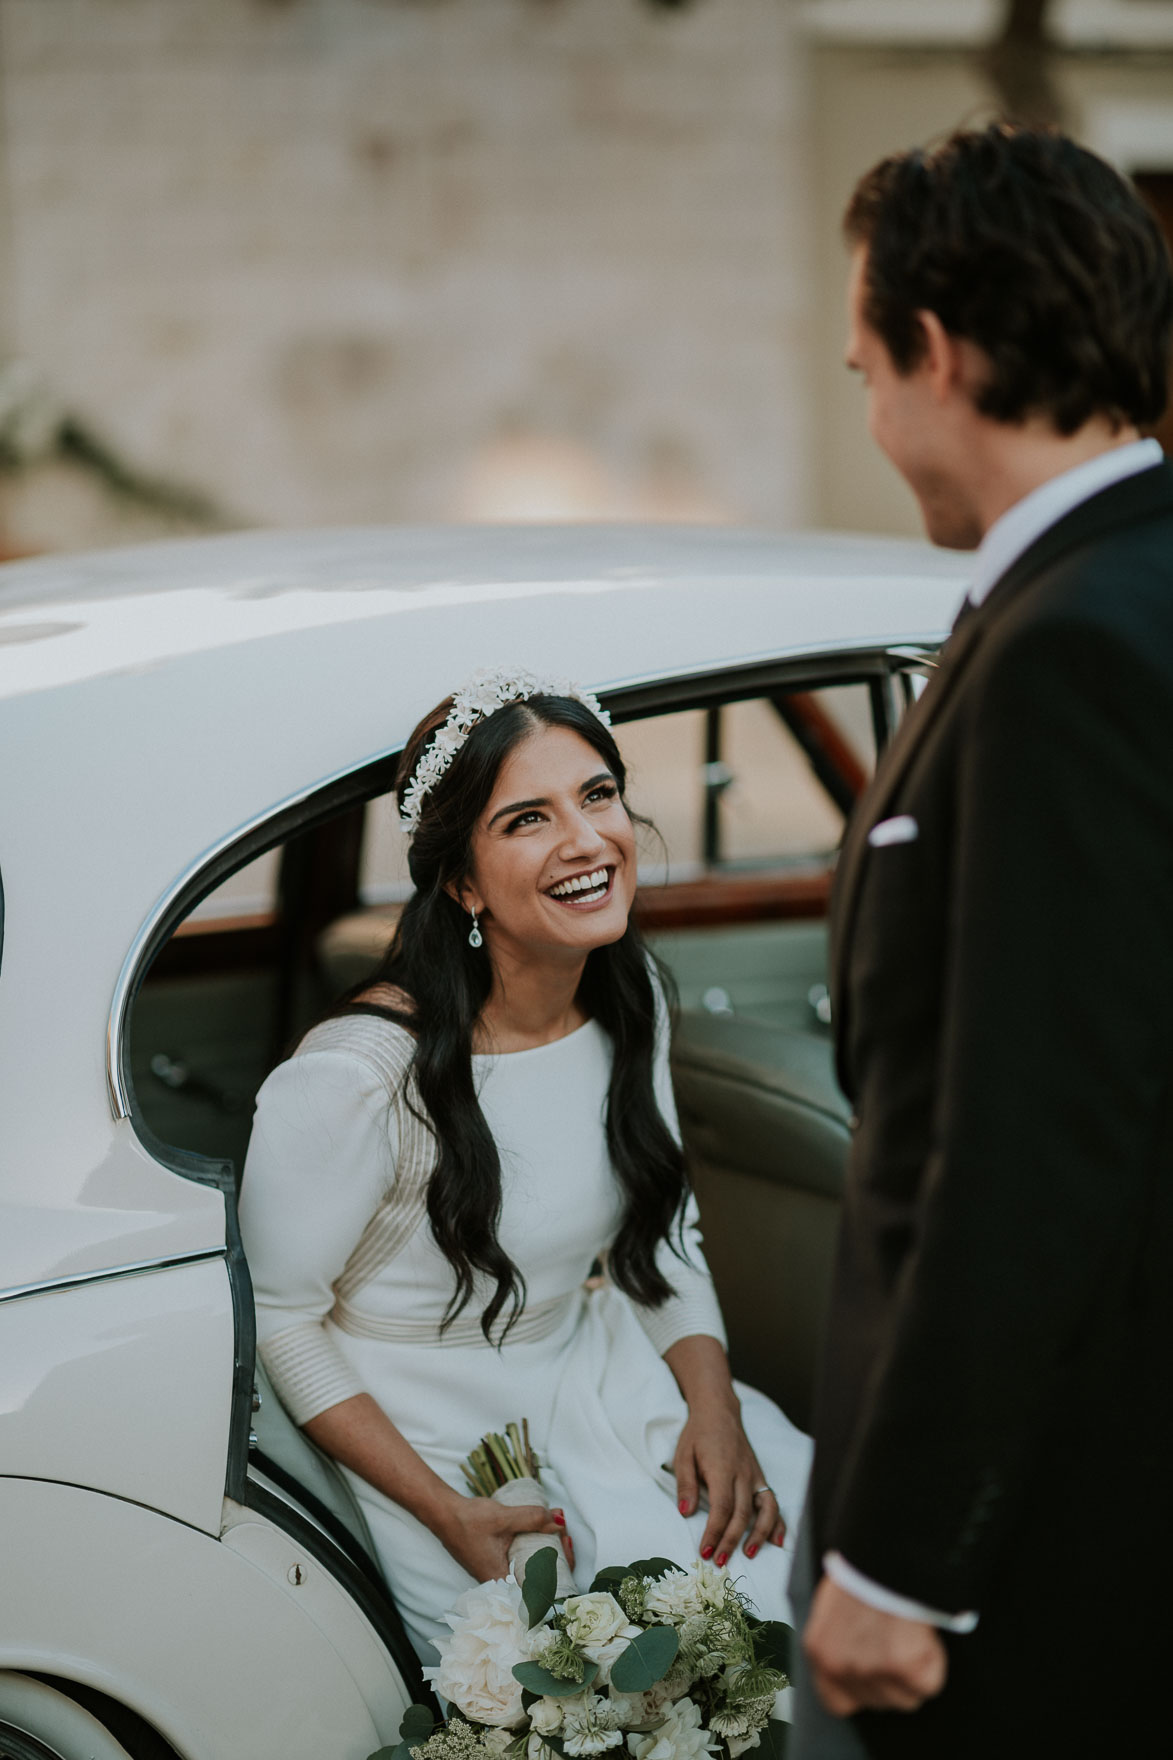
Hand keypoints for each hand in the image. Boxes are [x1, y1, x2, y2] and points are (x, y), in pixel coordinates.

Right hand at [428, 1490, 574, 1583]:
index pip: (539, 1593)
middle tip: (565, 1536)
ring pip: (530, 1571)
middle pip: (538, 1582)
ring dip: (546, 1554)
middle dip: (558, 1560)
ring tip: (557, 1532)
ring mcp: (496, 1575)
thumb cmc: (469, 1520)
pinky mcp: (494, 1564)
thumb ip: (532, 1518)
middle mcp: (499, 1585)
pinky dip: (534, 1552)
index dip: (560, 1575)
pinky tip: (541, 1536)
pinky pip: (520, 1564)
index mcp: (501, 1583)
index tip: (568, 1549)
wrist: (443, 1513)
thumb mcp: (504, 1518)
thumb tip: (559, 1521)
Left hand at [673, 1395, 785, 1565]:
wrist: (719, 1411)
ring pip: (764, 1509)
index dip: (715, 1531)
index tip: (705, 1550)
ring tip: (749, 1554)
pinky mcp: (760, 1476)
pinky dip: (777, 1521)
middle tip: (719, 1561)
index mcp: (722, 1469)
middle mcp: (742, 1474)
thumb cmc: (698, 1434)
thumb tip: (685, 1513)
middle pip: (742, 1513)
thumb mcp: (683, 1455)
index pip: (721, 1507)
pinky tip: (777, 1540)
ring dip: (759, 1534)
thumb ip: (685, 1484)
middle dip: (731, 1540)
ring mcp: (754, 1475)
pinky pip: (772, 1501)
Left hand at [803, 1577, 946, 1715]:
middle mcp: (842, 1668)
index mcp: (820, 1652)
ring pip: (905, 1698)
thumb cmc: (862, 1569)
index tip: (874, 1674)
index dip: (860, 1691)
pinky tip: (922, 1634)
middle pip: (877, 1701)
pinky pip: (929, 1683)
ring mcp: (875, 1672)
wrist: (884, 1552)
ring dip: (913, 1672)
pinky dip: (933, 1661)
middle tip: (896, 1641)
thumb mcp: (834, 1608)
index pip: (837, 1702)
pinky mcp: (909, 1670)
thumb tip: (858, 1656)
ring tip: (908, 1632)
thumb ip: (841, 1641)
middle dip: (891, 1678)